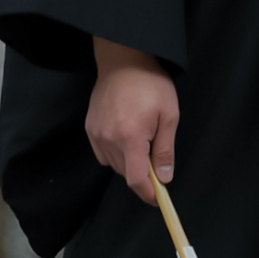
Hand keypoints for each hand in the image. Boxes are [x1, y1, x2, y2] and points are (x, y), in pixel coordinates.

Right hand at [88, 35, 179, 199]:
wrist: (123, 58)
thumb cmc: (150, 83)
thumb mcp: (169, 114)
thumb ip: (165, 149)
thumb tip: (164, 177)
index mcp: (130, 137)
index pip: (136, 179)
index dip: (148, 193)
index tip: (157, 198)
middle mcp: (109, 139)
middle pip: (125, 173)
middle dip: (142, 173)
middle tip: (156, 156)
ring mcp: (96, 134)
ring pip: (114, 164)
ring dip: (129, 162)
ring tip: (141, 138)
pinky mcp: (90, 128)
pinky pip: (103, 153)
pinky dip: (115, 153)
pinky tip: (126, 135)